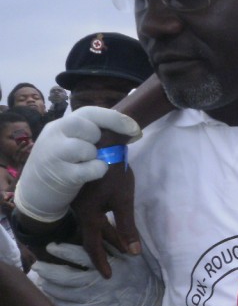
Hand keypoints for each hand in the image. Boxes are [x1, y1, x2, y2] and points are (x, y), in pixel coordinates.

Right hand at [13, 107, 139, 223]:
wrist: (35, 193)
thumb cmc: (61, 165)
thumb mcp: (69, 143)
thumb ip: (89, 134)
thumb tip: (129, 130)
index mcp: (60, 125)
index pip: (88, 112)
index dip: (114, 118)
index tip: (134, 127)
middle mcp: (54, 136)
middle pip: (85, 126)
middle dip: (98, 137)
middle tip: (95, 150)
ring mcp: (54, 155)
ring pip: (86, 148)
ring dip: (95, 156)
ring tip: (86, 163)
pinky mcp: (60, 175)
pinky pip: (89, 169)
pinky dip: (97, 170)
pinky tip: (90, 173)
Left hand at [31, 243, 162, 305]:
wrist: (151, 302)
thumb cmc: (143, 276)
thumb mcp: (132, 257)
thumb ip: (115, 245)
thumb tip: (100, 229)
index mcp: (107, 265)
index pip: (80, 255)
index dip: (63, 251)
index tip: (51, 247)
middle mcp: (97, 282)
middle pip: (64, 276)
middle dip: (48, 271)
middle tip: (37, 266)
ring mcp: (94, 298)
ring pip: (63, 293)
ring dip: (50, 286)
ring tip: (42, 281)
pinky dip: (59, 302)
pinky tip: (53, 297)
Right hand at [72, 155, 139, 278]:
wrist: (103, 142)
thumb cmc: (114, 171)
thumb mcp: (123, 201)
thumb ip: (127, 227)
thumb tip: (133, 253)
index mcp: (87, 214)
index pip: (92, 245)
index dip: (100, 261)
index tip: (108, 275)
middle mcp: (80, 210)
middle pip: (94, 235)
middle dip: (107, 248)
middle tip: (117, 262)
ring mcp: (81, 201)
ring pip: (95, 224)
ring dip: (108, 234)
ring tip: (122, 244)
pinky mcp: (85, 193)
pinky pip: (95, 214)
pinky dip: (106, 222)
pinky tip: (114, 222)